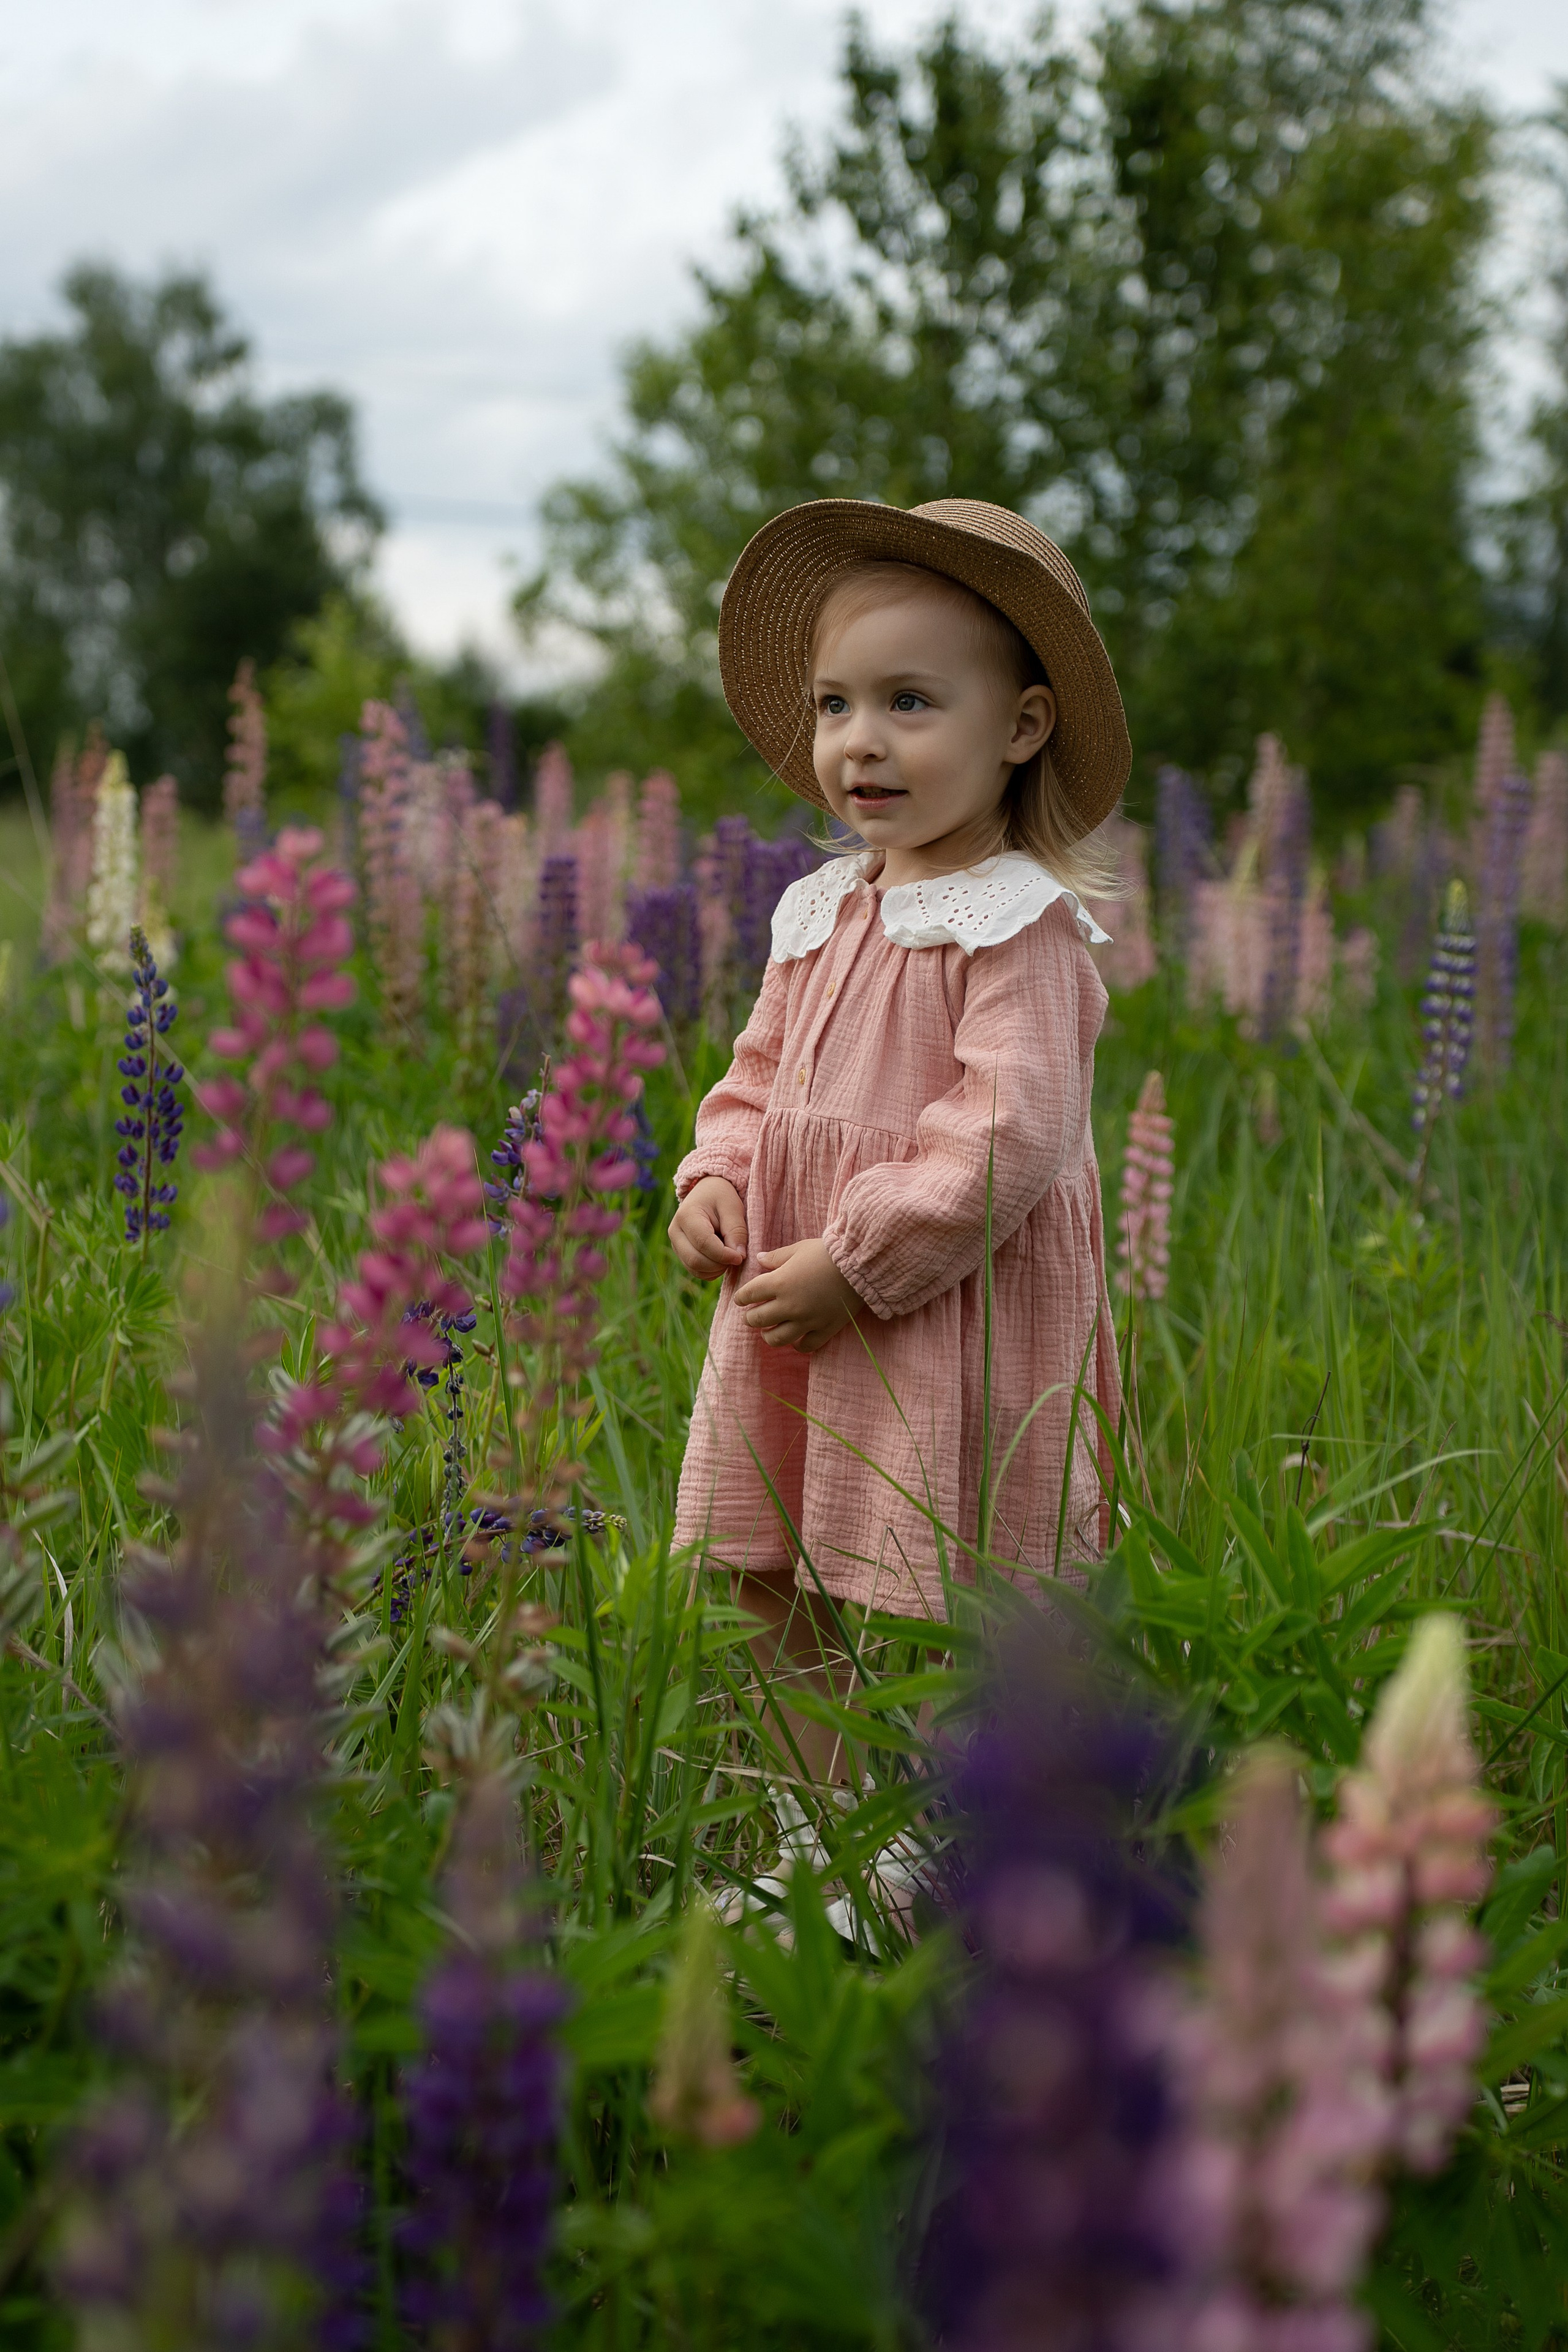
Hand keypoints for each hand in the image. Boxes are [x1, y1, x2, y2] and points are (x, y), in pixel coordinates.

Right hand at [669, 1175, 747, 1279]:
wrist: (707, 1192)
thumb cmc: (721, 1197)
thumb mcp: (733, 1208)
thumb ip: (736, 1231)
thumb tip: (738, 1257)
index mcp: (686, 1216)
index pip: (703, 1243)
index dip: (724, 1255)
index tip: (741, 1256)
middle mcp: (675, 1232)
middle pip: (695, 1260)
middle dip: (720, 1264)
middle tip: (737, 1257)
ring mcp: (675, 1244)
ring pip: (695, 1269)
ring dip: (716, 1269)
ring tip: (729, 1255)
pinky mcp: (680, 1253)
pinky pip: (696, 1271)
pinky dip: (711, 1271)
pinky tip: (721, 1258)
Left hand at [733, 1238, 862, 1353]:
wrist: (860, 1265)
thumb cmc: (828, 1252)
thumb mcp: (799, 1249)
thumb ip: (776, 1257)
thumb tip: (759, 1259)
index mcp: (779, 1282)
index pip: (749, 1294)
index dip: (741, 1297)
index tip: (740, 1299)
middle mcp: (789, 1305)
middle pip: (758, 1319)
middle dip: (750, 1318)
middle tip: (751, 1316)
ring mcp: (807, 1320)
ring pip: (776, 1338)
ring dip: (767, 1336)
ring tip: (767, 1332)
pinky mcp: (824, 1329)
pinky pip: (805, 1346)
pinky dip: (797, 1345)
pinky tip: (795, 1339)